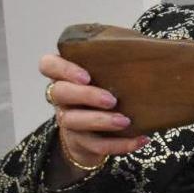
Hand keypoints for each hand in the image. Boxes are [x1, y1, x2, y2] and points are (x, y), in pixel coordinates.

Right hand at [38, 53, 148, 169]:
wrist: (99, 134)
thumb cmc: (106, 94)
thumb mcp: (110, 73)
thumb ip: (116, 57)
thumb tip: (145, 46)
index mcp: (65, 77)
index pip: (48, 65)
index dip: (62, 69)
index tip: (85, 75)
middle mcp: (62, 100)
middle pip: (60, 93)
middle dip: (85, 95)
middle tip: (111, 99)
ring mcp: (69, 122)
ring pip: (74, 121)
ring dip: (100, 121)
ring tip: (125, 121)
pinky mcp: (82, 144)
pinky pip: (97, 146)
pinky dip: (120, 145)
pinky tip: (141, 139)